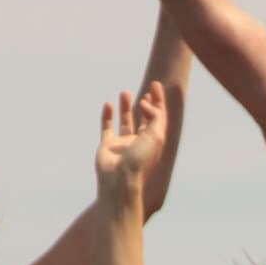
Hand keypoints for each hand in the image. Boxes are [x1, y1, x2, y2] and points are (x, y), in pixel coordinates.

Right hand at [95, 83, 169, 198]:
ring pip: (126, 121)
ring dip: (126, 107)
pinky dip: (107, 115)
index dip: (159, 101)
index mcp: (154, 141)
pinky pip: (107, 127)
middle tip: (148, 89)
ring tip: (125, 92)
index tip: (156, 85)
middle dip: (147, 104)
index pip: (159, 118)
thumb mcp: (156, 135)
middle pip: (145, 119)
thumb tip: (144, 102)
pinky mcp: (107, 146)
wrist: (119, 179)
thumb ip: (155, 115)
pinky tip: (108, 104)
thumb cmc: (140, 160)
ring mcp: (123, 144)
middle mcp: (140, 142)